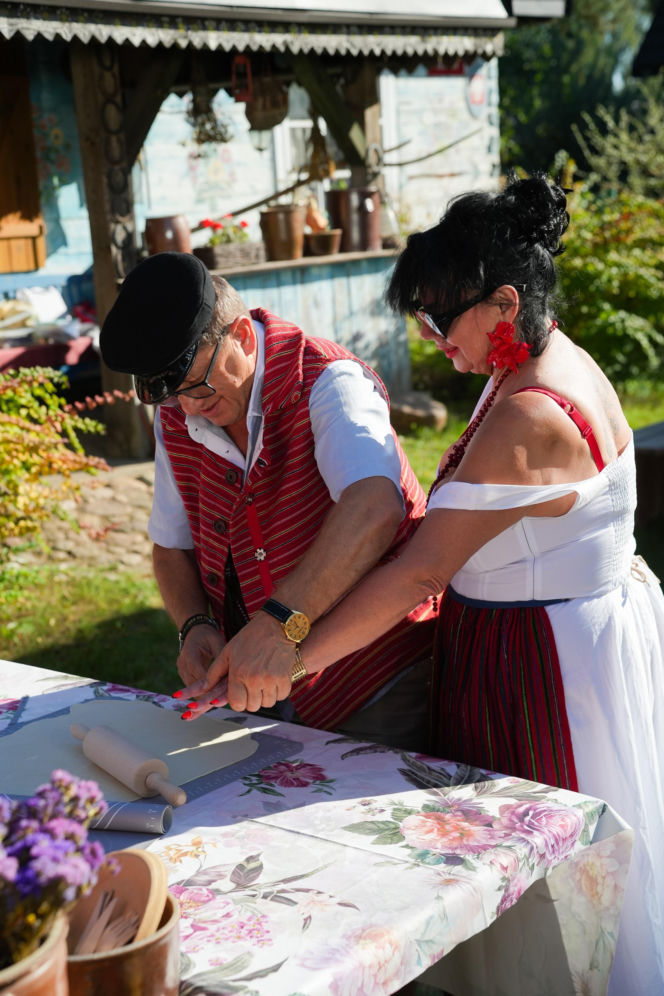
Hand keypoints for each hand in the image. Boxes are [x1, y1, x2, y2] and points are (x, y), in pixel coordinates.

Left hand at [177, 613, 301, 714]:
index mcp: (238, 674)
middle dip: (250, 700)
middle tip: (251, 687)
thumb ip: (214, 673)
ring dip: (264, 697)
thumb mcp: (227, 652)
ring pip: (267, 703)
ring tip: (262, 683)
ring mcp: (271, 680)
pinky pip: (281, 696)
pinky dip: (277, 692)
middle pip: (252, 706)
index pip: (236, 704)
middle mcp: (254, 680)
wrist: (275, 625)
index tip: (239, 693)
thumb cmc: (250, 637)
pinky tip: (273, 681)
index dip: (236, 701)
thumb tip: (203, 689)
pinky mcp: (285, 678)